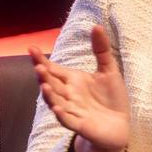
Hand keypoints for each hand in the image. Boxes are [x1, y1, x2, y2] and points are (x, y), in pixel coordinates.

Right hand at [28, 24, 130, 151]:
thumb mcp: (109, 70)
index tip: (31, 48)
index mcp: (72, 80)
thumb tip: (96, 25)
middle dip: (44, 76)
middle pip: (51, 84)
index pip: (53, 69)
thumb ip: (101, 49)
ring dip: (49, 95)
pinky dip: (62, 115)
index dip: (41, 60)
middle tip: (38, 66)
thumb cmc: (111, 98)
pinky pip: (68, 121)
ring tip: (44, 85)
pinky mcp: (80, 125)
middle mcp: (68, 95)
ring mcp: (72, 111)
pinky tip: (57, 108)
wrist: (120, 125)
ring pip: (56, 102)